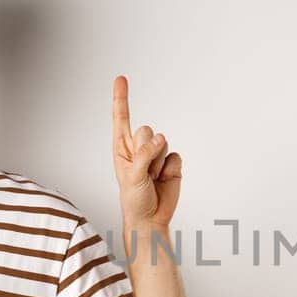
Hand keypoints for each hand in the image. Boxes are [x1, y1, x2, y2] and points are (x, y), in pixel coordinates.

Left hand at [110, 75, 181, 226]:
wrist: (151, 218)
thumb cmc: (134, 200)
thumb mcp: (132, 177)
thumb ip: (144, 155)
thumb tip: (160, 138)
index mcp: (122, 149)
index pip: (121, 118)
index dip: (121, 98)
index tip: (121, 78)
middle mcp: (139, 148)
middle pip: (146, 130)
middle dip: (147, 150)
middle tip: (145, 172)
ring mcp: (156, 154)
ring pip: (162, 142)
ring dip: (158, 162)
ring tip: (153, 179)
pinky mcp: (171, 162)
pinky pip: (175, 155)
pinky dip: (171, 169)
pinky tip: (164, 180)